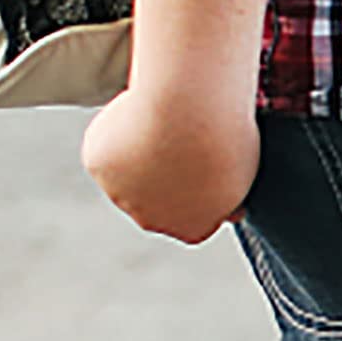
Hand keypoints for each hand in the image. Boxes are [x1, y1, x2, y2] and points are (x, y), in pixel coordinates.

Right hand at [81, 82, 259, 244]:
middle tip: (181, 136)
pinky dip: (118, 131)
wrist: (191, 111)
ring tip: (164, 120)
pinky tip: (139, 114)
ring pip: (128, 171)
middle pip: (155, 198)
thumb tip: (231, 210)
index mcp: (192, 229)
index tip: (204, 163)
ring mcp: (121, 194)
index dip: (197, 191)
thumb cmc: (226, 139)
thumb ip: (227, 195)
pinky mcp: (98, 165)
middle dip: (164, 173)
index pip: (192, 220)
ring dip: (138, 151)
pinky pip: (108, 147)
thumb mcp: (243, 174)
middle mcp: (153, 220)